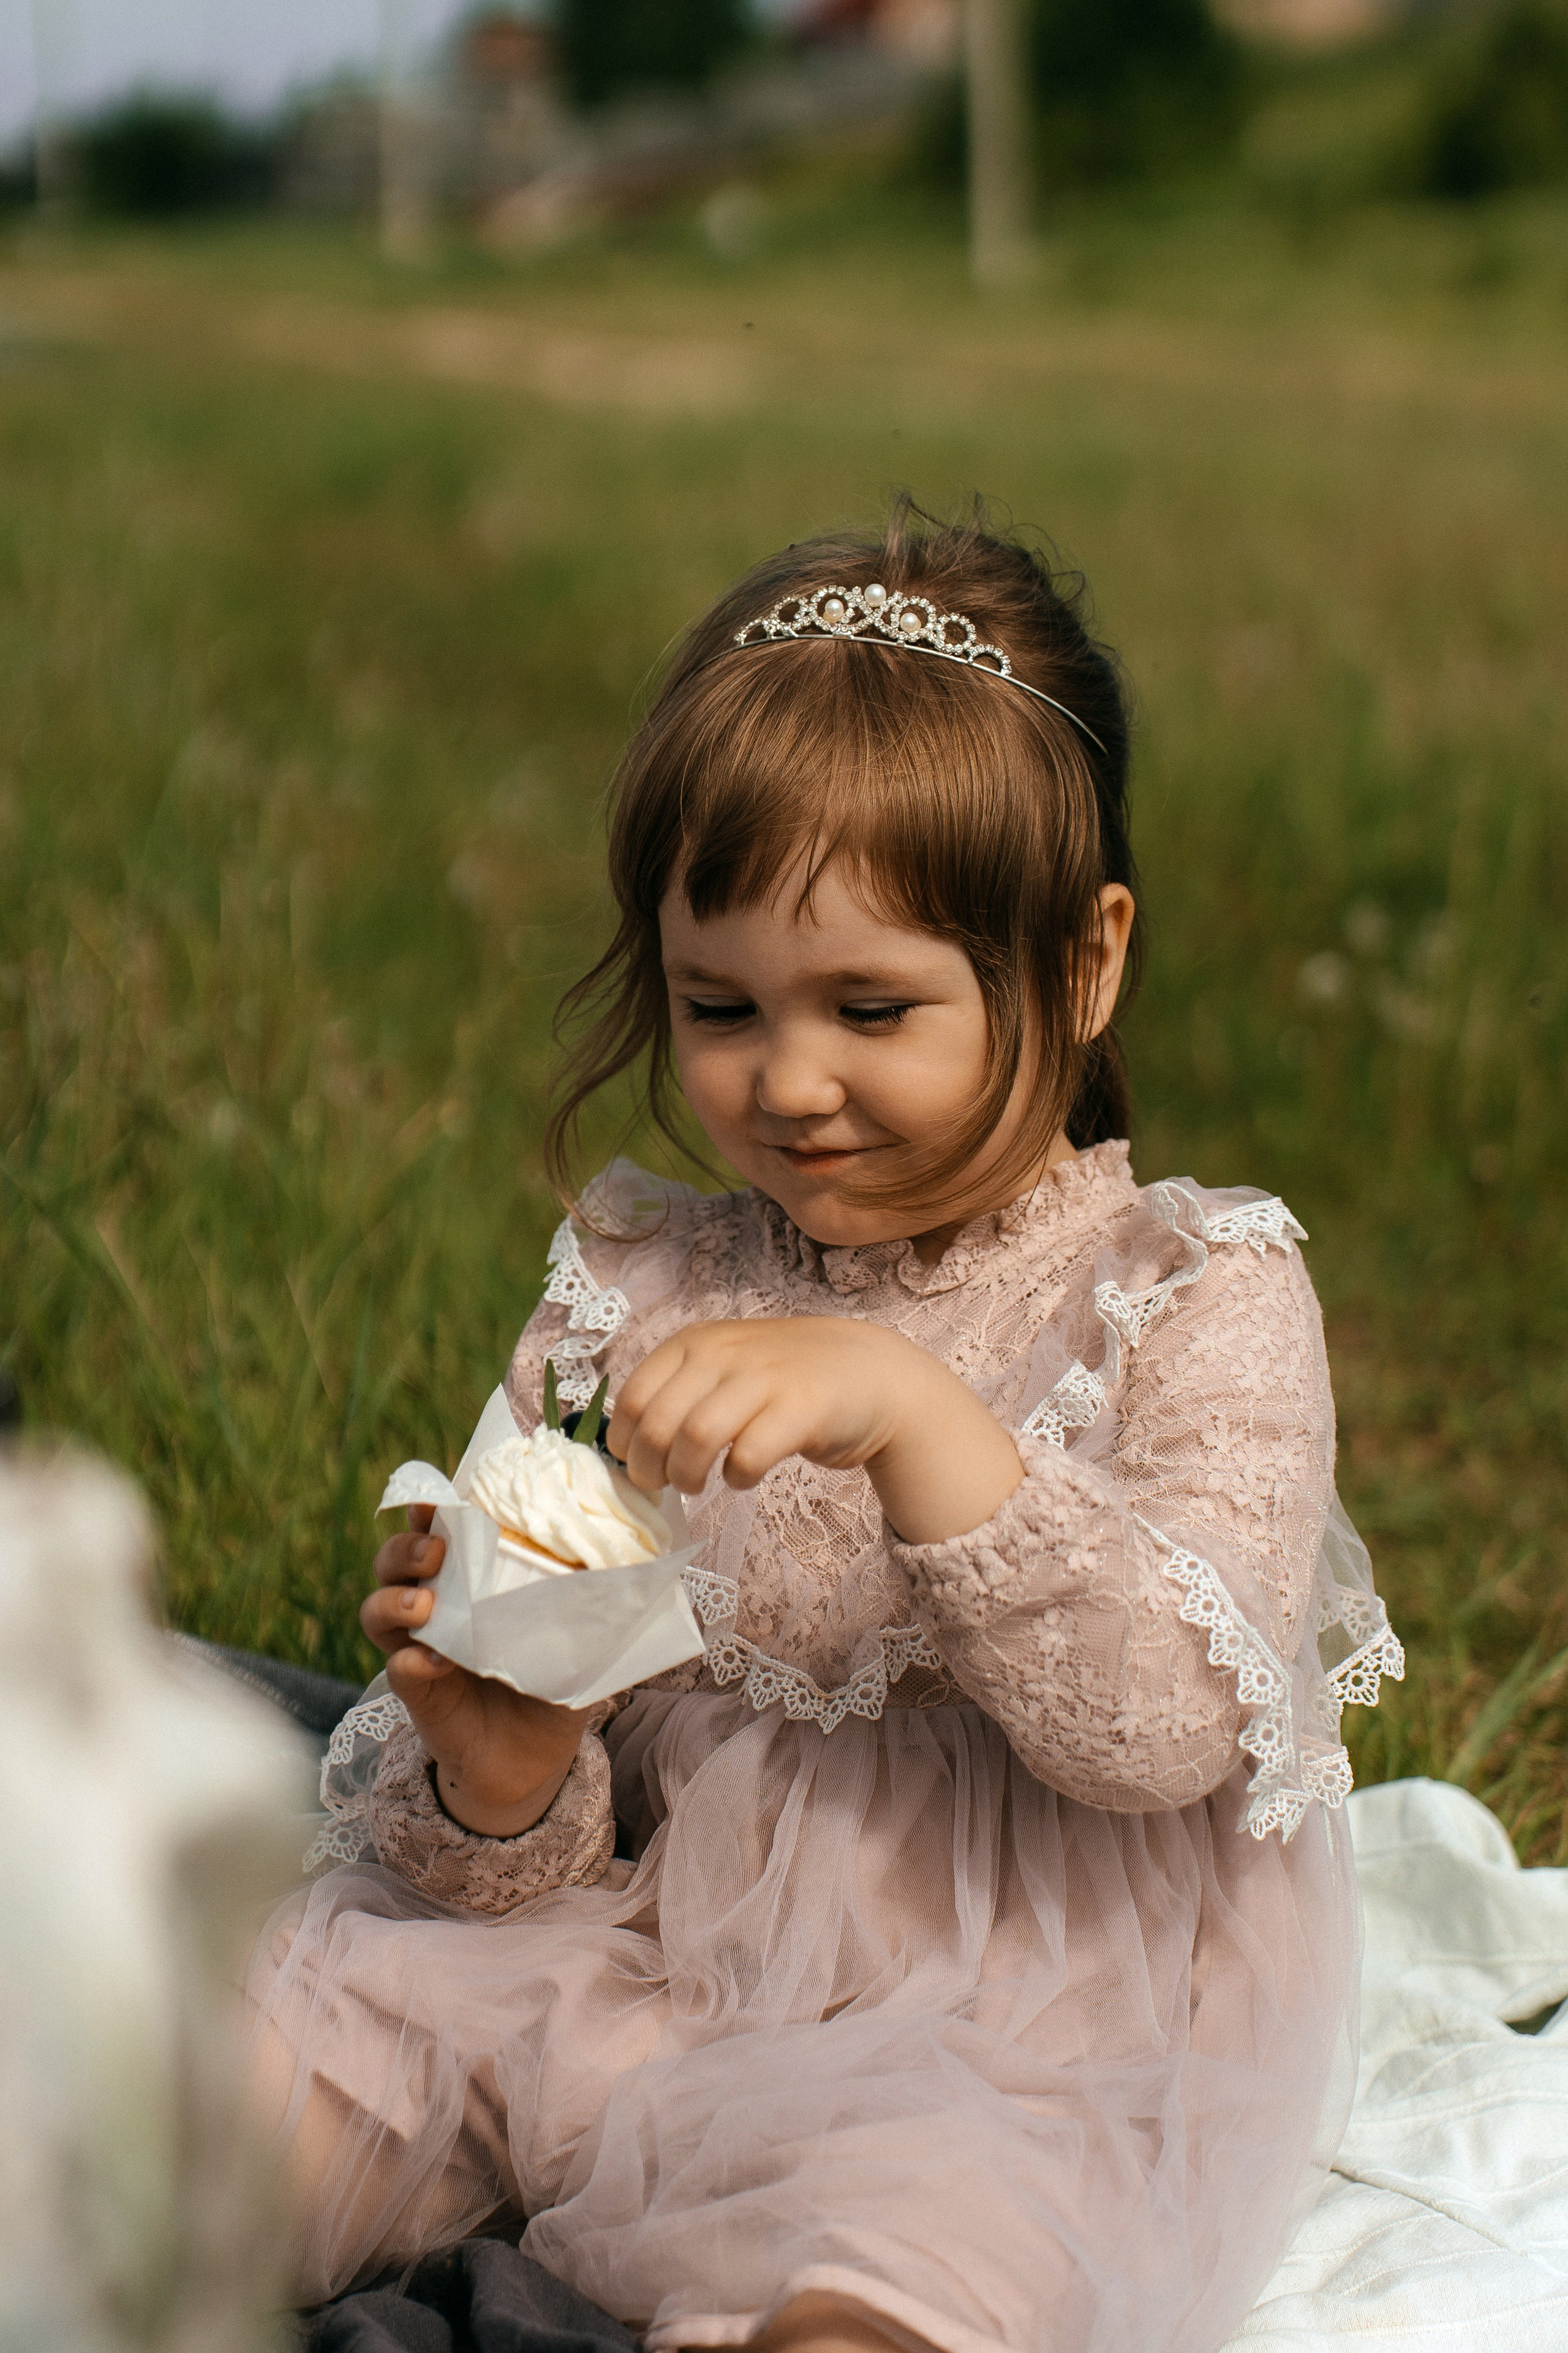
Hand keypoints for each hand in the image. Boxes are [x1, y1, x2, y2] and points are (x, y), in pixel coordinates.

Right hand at [362, 1506, 592, 1836]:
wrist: (534, 1760)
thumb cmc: (552, 1682)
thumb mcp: (575, 1635)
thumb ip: (586, 1600)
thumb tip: (629, 1559)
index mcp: (472, 1582)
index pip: (439, 1532)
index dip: (430, 1509)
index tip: (438, 1498)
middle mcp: (437, 1608)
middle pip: (394, 1561)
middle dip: (405, 1546)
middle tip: (436, 1551)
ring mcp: (421, 1649)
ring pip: (378, 1609)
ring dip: (394, 1598)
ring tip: (423, 1604)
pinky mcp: (420, 1694)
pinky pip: (399, 1669)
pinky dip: (410, 1662)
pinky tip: (433, 1663)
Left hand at [607, 1317, 1021, 1545]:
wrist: (870, 1373)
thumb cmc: (784, 1381)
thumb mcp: (724, 1369)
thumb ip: (679, 1394)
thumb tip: (626, 1448)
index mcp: (697, 1341)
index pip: (634, 1396)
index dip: (625, 1441)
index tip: (636, 1464)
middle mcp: (726, 1353)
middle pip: (660, 1423)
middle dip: (651, 1467)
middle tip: (664, 1485)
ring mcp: (765, 1378)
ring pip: (696, 1438)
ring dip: (688, 1475)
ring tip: (698, 1484)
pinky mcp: (801, 1409)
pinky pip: (748, 1456)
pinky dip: (737, 1477)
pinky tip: (743, 1475)